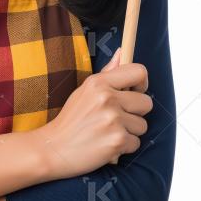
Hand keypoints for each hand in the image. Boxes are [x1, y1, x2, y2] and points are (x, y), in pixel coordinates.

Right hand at [36, 48, 152, 180]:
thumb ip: (107, 73)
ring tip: (108, 132)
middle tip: (116, 119)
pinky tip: (106, 144)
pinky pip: (136, 143)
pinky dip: (124, 147)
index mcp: (99, 82)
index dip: (142, 83)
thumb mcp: (85, 91)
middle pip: (146, 102)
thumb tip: (122, 52)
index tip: (136, 92)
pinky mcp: (117, 141)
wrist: (53, 148)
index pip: (139, 72)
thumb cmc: (71, 120)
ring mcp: (113, 120)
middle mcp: (107, 98)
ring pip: (142, 125)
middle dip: (136, 113)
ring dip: (129, 132)